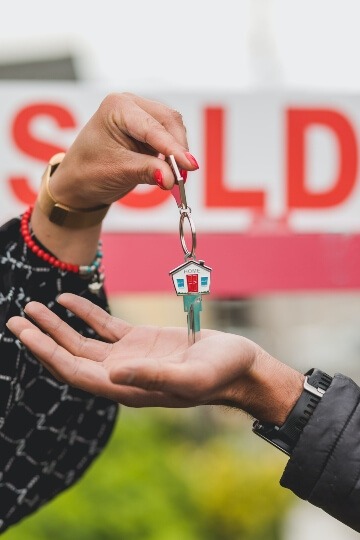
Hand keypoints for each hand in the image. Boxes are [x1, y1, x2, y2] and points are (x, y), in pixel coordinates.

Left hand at [6, 294, 302, 422]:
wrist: (240, 365)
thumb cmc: (221, 373)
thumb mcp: (191, 376)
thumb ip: (152, 377)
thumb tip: (111, 373)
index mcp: (128, 387)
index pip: (76, 372)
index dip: (47, 354)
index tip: (24, 334)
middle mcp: (121, 374)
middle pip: (71, 357)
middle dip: (42, 339)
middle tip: (16, 319)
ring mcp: (129, 357)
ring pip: (83, 342)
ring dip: (57, 326)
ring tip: (32, 308)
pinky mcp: (139, 341)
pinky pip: (104, 327)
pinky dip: (85, 313)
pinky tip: (68, 300)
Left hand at [49, 92, 198, 208]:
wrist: (79, 182)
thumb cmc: (88, 172)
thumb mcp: (117, 171)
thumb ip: (146, 171)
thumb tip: (172, 178)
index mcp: (117, 107)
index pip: (152, 127)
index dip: (173, 147)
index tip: (190, 166)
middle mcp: (131, 105)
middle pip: (168, 121)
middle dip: (177, 149)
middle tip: (182, 177)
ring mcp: (141, 115)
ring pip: (173, 129)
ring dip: (177, 153)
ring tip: (175, 177)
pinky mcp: (149, 130)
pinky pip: (170, 139)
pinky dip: (173, 156)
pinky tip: (170, 172)